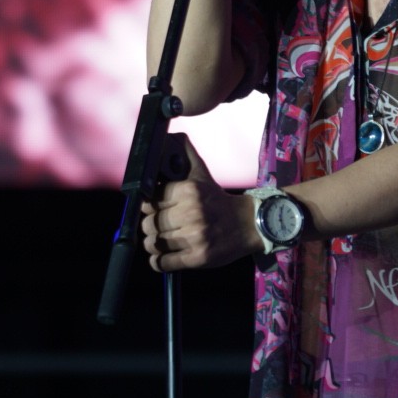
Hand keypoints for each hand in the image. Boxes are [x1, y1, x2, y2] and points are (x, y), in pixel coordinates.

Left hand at [140, 133, 257, 271]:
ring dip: (153, 244)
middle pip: (149, 224)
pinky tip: (164, 256)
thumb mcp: (202, 173)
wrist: (248, 224)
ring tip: (163, 240)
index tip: (154, 208)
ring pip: (153, 243)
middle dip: (150, 225)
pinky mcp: (198, 258)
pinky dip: (159, 262)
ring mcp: (195, 238)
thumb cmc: (218, 199)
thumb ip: (185, 152)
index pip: (149, 200)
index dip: (148, 206)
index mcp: (189, 191)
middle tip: (159, 225)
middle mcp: (192, 214)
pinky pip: (163, 263)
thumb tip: (172, 134)